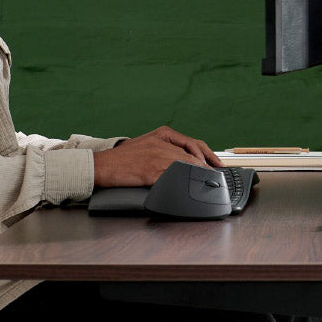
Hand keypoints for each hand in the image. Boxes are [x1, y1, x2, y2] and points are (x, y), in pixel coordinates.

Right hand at [92, 125, 221, 187]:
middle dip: (206, 168)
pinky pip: (173, 177)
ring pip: (185, 166)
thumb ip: (167, 148)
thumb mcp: (148, 143)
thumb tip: (189, 160)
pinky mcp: (151, 171)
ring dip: (197, 176)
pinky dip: (183, 182)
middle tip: (215, 177)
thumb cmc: (125, 157)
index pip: (193, 143)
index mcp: (163, 134)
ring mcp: (157, 157)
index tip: (217, 164)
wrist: (103, 164)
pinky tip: (188, 187)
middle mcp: (162, 143)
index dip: (209, 156)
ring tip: (206, 184)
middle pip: (193, 155)